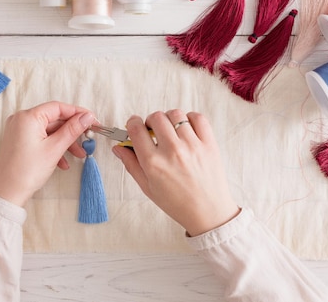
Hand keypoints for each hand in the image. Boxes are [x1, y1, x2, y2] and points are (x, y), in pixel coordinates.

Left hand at [0, 101, 95, 206]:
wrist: (7, 193)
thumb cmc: (26, 171)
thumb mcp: (54, 148)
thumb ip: (72, 130)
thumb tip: (86, 117)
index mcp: (28, 117)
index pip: (58, 107)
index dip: (77, 113)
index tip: (92, 120)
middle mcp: (21, 120)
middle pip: (54, 119)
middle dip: (72, 132)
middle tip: (87, 139)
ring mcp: (19, 131)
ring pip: (49, 131)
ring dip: (65, 142)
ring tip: (78, 155)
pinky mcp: (19, 141)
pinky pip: (41, 139)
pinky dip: (53, 147)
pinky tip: (63, 162)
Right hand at [113, 110, 239, 235]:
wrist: (208, 213)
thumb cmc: (177, 203)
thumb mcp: (147, 187)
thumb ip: (131, 164)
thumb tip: (118, 147)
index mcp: (153, 163)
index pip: (136, 129)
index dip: (132, 123)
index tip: (134, 126)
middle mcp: (172, 152)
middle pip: (156, 117)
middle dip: (150, 121)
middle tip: (153, 131)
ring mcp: (193, 146)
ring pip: (176, 115)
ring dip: (169, 119)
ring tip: (171, 131)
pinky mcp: (209, 144)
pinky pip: (198, 118)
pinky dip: (190, 119)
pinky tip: (186, 130)